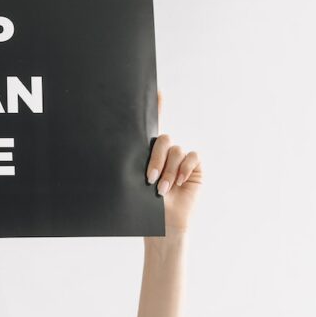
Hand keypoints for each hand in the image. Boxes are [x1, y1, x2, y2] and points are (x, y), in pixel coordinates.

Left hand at [146, 92, 202, 231]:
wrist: (164, 225)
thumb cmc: (146, 206)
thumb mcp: (136, 183)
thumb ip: (138, 165)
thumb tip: (120, 151)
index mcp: (150, 153)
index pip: (154, 125)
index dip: (158, 106)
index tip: (157, 91)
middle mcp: (167, 152)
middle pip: (163, 140)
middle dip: (156, 159)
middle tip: (150, 179)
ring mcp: (182, 159)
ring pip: (176, 151)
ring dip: (169, 171)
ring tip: (163, 190)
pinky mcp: (195, 167)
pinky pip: (192, 157)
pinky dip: (184, 169)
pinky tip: (180, 182)